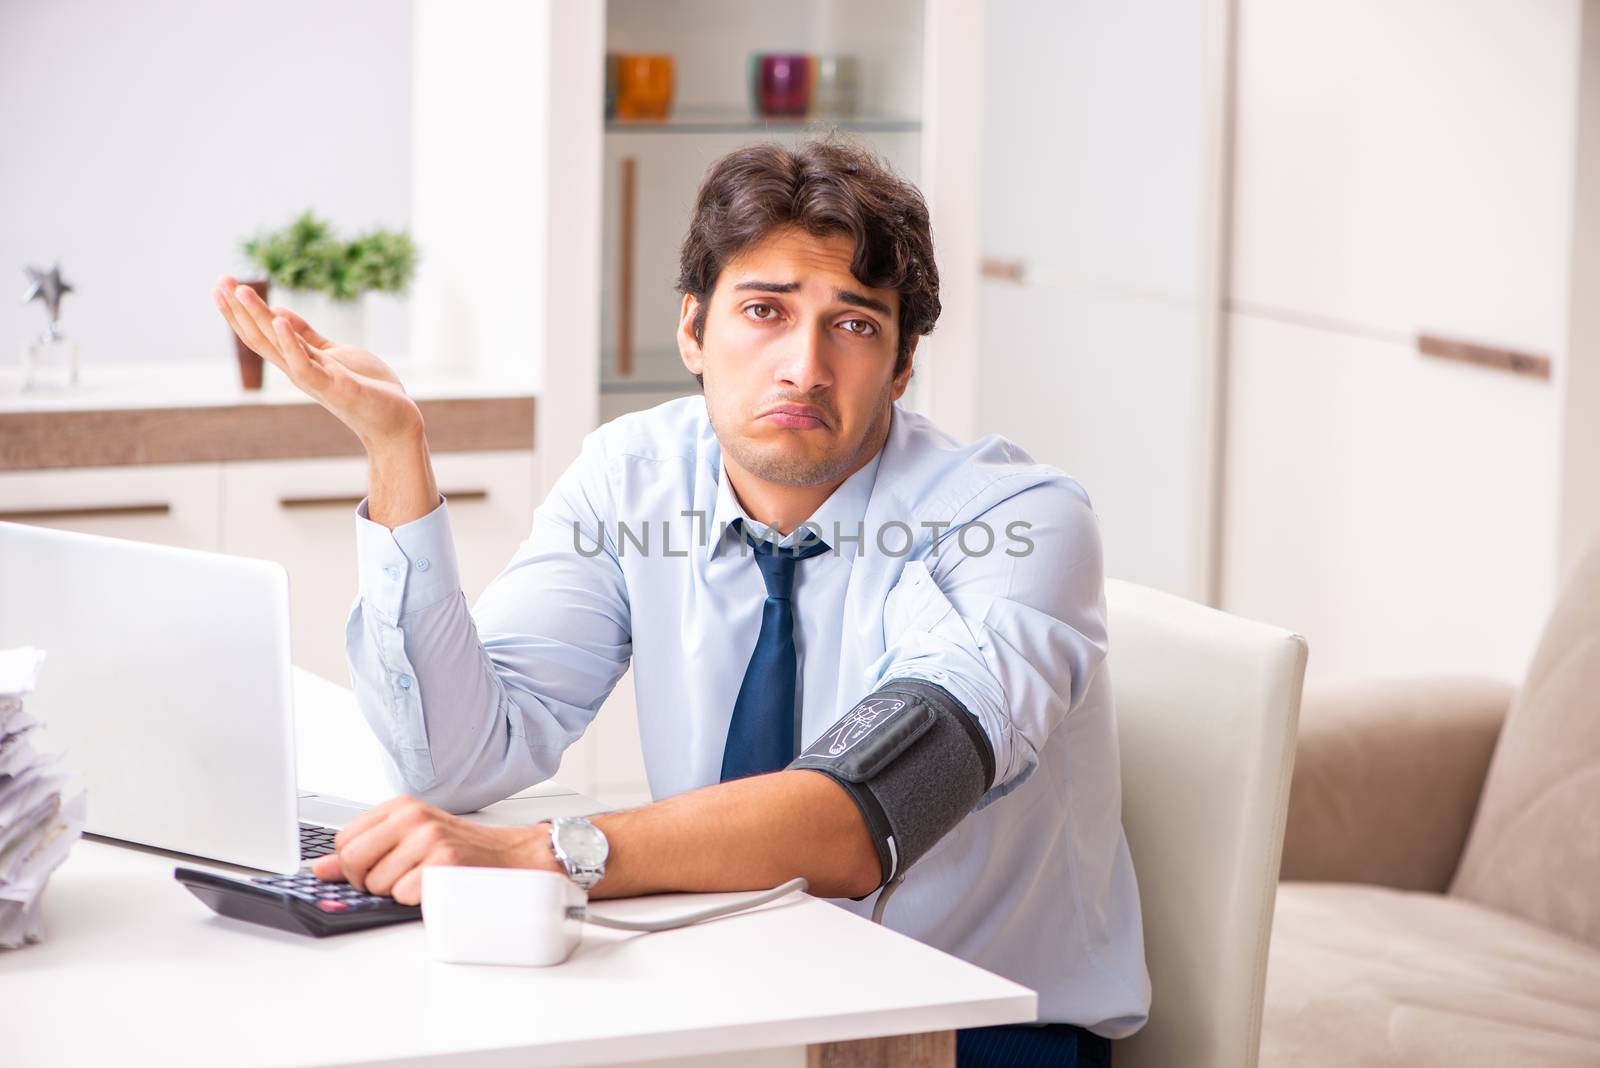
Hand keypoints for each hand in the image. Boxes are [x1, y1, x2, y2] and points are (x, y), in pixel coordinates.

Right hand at [211, 274, 423, 449]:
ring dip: (258, 318)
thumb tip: (279, 314)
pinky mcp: (335, 387)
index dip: (240, 311)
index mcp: (299, 362)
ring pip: (277, 348)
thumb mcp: (333, 354)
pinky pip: (305, 366)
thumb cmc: (367, 388)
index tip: (221, 285)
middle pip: (261, 338)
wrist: (395, 421)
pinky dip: (291, 344)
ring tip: (241, 290)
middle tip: (220, 280)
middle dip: (239, 310)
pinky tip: (279, 320)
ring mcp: (315, 380)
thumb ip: (307, 336)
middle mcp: (299, 371)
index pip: (261, 334)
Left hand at [310, 796, 557, 904]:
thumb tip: (321, 868)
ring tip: (422, 880)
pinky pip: (404, 894)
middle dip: (367, 882)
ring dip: (396, 892)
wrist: (511, 855)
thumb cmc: (461, 848)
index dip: (351, 866)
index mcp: (401, 807)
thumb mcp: (410, 838)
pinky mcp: (444, 863)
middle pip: (354, 861)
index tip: (371, 870)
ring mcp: (429, 839)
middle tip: (393, 880)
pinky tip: (434, 887)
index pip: (345, 839)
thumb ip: (366, 850)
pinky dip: (416, 899)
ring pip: (378, 883)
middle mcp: (413, 817)